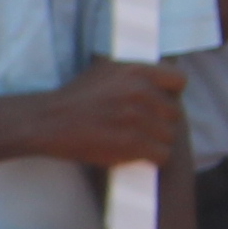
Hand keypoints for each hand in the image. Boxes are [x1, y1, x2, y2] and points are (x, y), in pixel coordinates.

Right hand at [28, 57, 193, 175]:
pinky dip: (153, 159)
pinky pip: (162, 155)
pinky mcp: (132, 143)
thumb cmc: (74, 97)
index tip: (159, 104)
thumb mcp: (104, 70)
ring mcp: (137, 118)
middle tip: (143, 128)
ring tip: (137, 143)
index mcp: (136, 71)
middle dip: (161, 122)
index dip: (171, 95)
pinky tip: (138, 156)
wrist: (48, 121)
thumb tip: (155, 76)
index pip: (179, 81)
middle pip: (175, 113)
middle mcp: (140, 92)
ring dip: (156, 142)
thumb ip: (132, 73)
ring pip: (170, 136)